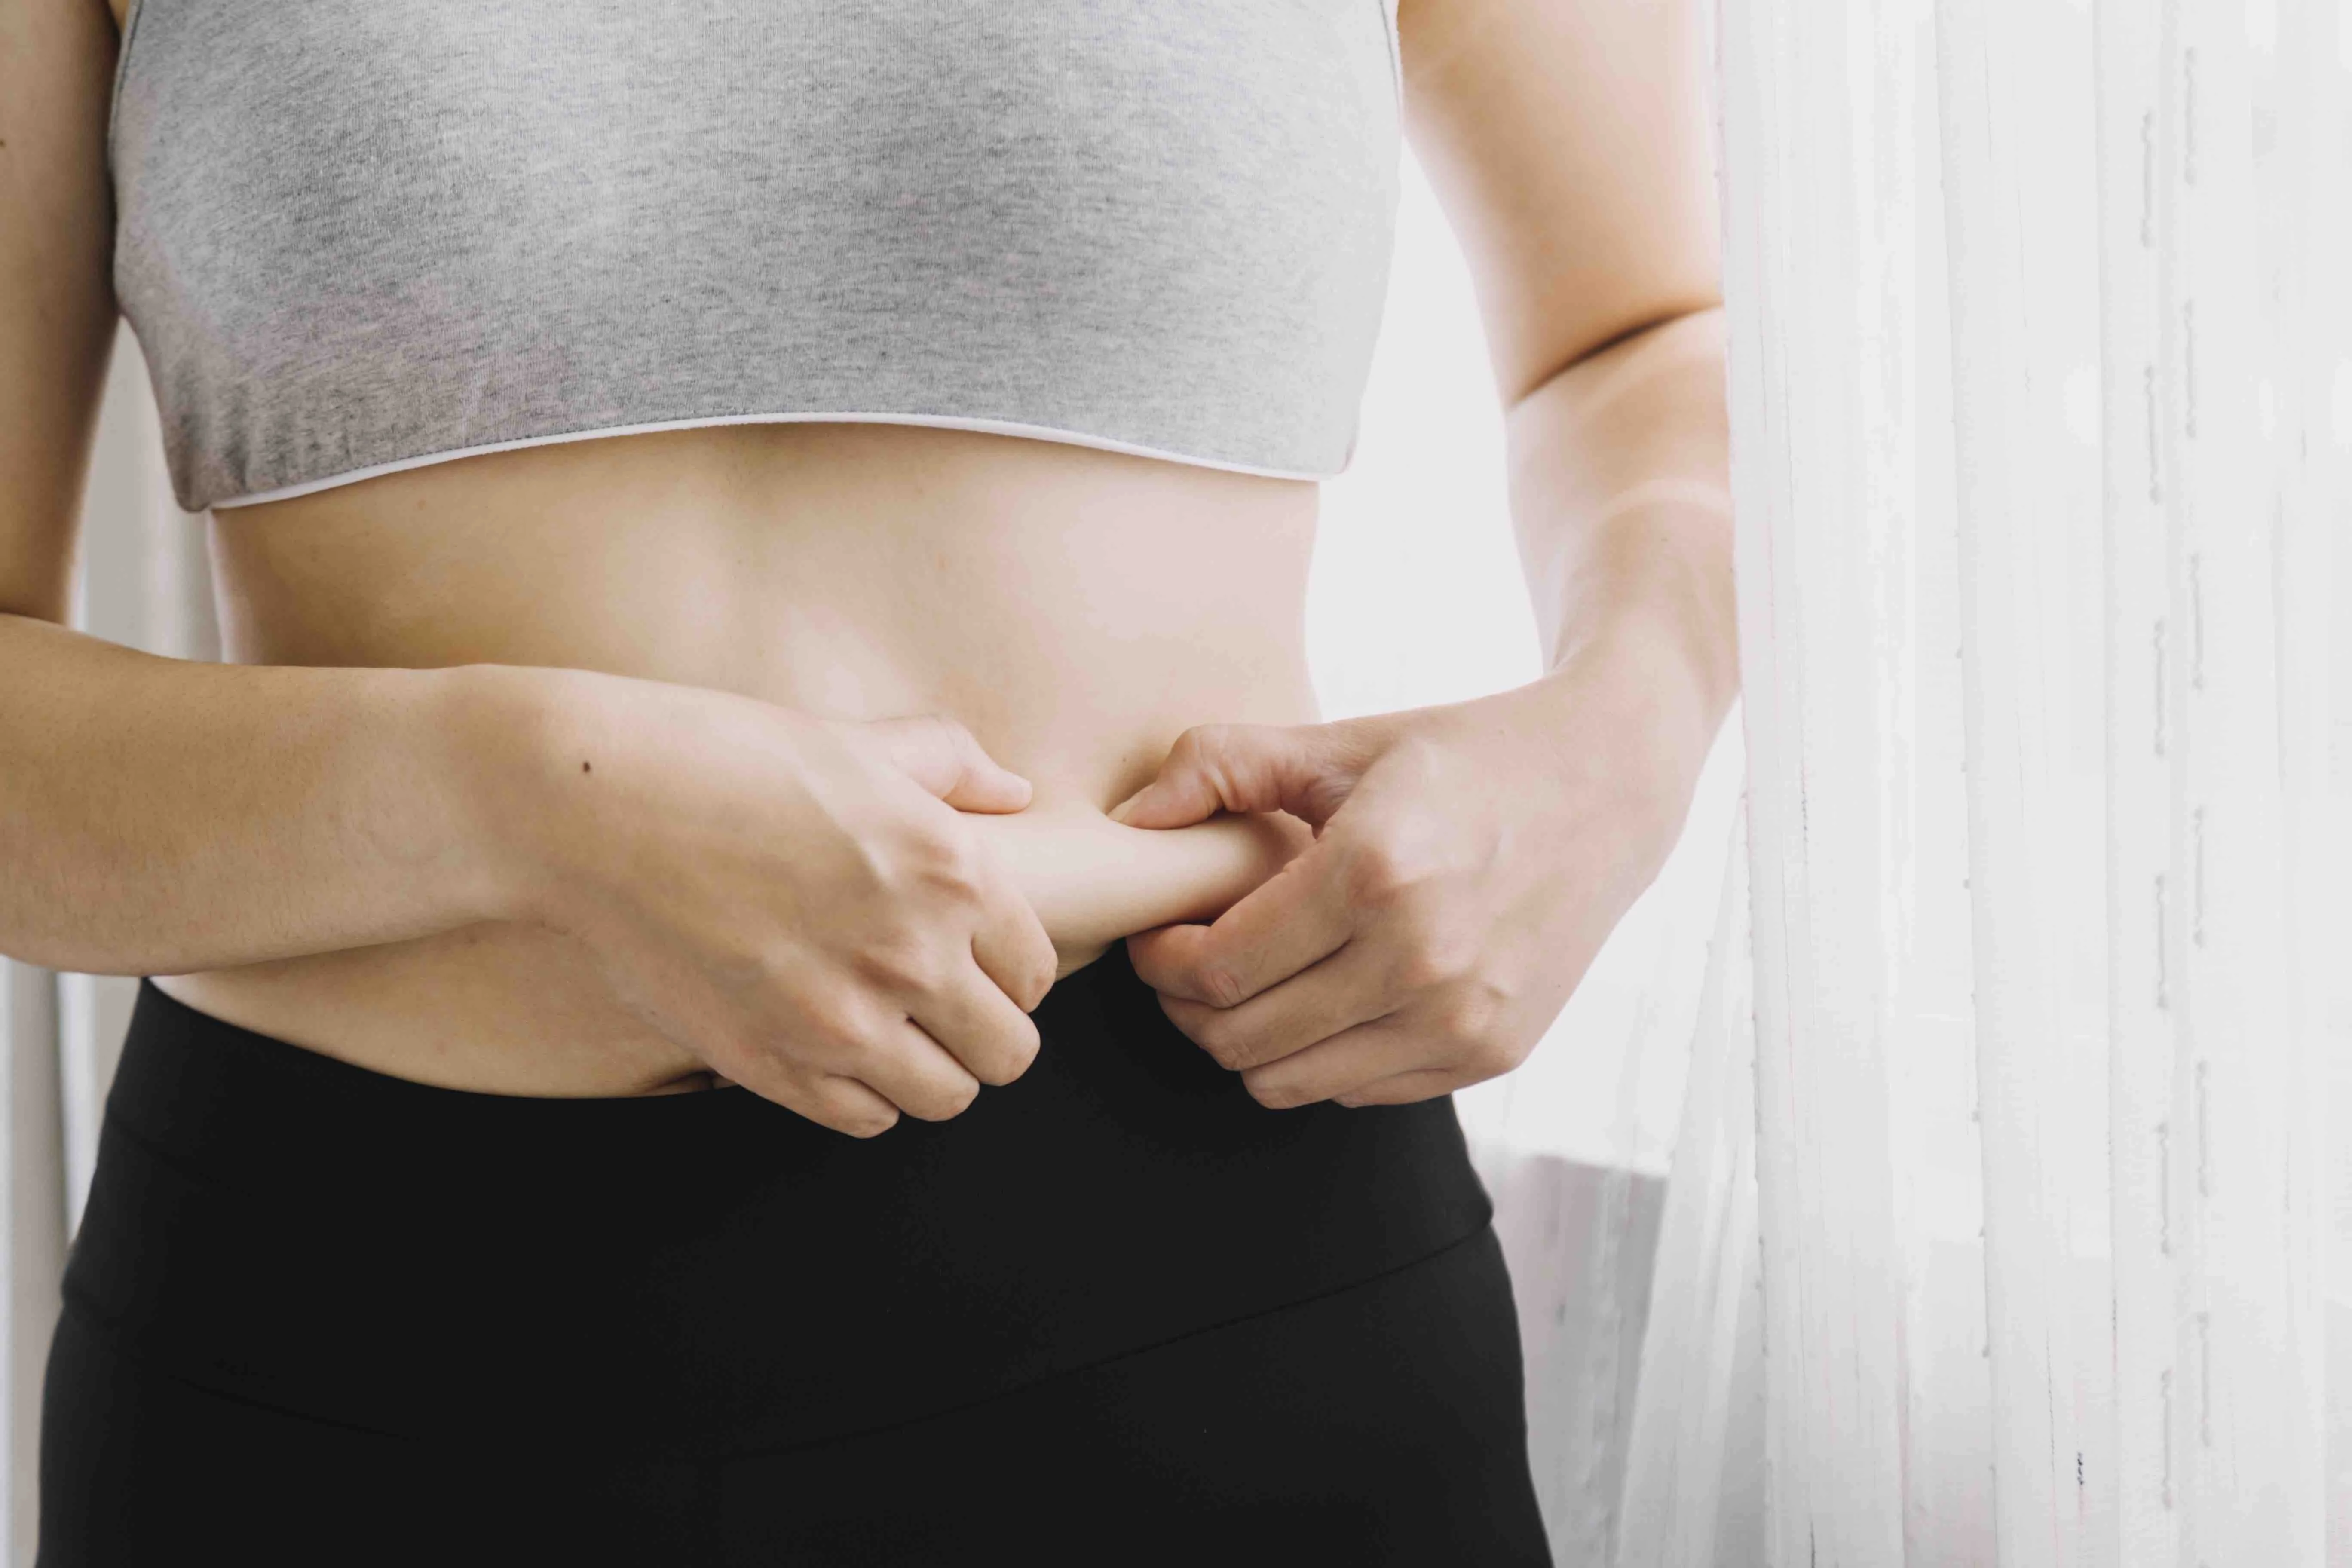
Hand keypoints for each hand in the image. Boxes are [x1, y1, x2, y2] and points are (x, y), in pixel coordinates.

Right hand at [489, 669, 1058, 1136]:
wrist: (595, 807)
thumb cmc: (729, 759)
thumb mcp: (861, 742)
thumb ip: (952, 765)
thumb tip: (1015, 790)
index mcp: (952, 874)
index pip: (1036, 973)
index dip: (1009, 970)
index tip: (971, 960)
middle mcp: (913, 957)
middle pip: (1009, 1053)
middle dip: (983, 1032)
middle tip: (941, 1007)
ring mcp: (842, 1022)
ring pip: (945, 1099)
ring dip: (929, 1071)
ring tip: (892, 1033)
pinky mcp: (772, 1065)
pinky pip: (864, 1119)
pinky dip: (863, 1095)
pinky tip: (835, 1049)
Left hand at [1106, 644, 1717, 1108]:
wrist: (1608, 788)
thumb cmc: (1463, 759)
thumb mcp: (1341, 739)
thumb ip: (1222, 764)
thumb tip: (1129, 824)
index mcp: (1374, 874)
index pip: (1216, 971)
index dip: (1161, 963)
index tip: (1159, 933)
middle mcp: (1421, 961)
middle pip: (1239, 1040)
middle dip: (1189, 1008)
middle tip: (1189, 962)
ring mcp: (1462, 1020)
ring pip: (1288, 1085)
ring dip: (1248, 1043)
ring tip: (1254, 981)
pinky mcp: (1491, 1055)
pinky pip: (1356, 1093)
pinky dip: (1321, 1056)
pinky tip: (1330, 993)